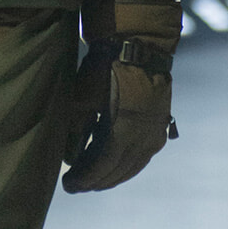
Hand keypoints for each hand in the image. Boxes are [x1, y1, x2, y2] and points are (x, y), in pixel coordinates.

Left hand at [62, 0, 180, 193]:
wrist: (141, 43)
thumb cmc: (106, 66)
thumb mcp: (83, 96)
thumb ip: (76, 130)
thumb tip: (69, 160)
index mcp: (126, 131)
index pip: (102, 166)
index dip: (84, 179)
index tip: (67, 185)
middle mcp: (145, 137)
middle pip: (118, 170)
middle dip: (95, 181)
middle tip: (75, 185)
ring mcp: (156, 133)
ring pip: (132, 166)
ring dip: (111, 175)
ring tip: (90, 178)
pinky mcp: (160, 126)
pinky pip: (141, 156)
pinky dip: (125, 164)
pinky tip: (110, 164)